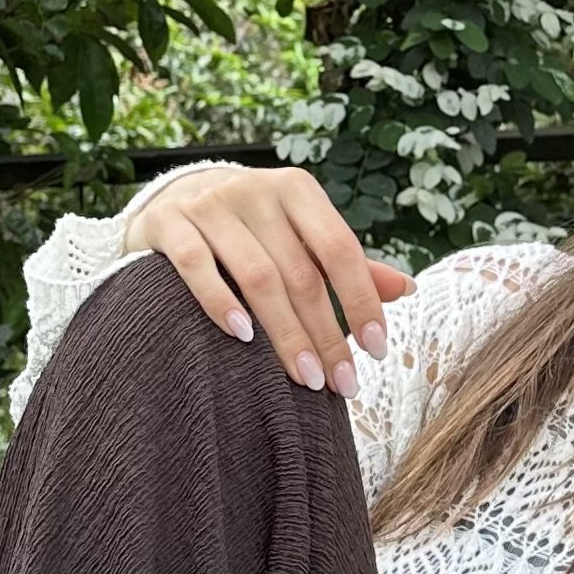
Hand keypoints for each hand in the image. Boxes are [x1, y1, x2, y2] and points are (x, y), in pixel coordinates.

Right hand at [120, 166, 412, 395]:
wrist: (171, 197)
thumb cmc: (250, 227)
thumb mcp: (297, 233)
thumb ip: (344, 262)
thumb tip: (405, 289)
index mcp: (297, 190)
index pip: (340, 249)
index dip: (361, 301)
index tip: (376, 349)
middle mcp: (255, 190)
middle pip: (301, 273)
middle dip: (325, 334)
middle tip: (340, 383)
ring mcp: (209, 204)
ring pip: (257, 276)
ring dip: (285, 332)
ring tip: (304, 378)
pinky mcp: (168, 223)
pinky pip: (197, 266)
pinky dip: (221, 303)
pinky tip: (242, 338)